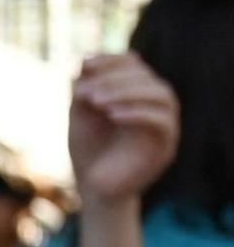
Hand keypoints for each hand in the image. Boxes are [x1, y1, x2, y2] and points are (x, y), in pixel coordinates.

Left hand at [71, 52, 180, 211]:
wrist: (95, 187)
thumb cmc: (88, 149)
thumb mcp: (81, 113)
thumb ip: (85, 87)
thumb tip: (86, 62)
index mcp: (137, 95)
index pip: (135, 64)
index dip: (112, 60)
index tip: (85, 64)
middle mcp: (155, 107)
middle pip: (148, 78)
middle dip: (115, 78)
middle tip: (86, 93)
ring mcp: (164, 126)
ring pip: (161, 94)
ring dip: (127, 92)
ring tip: (96, 102)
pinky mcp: (166, 146)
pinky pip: (162, 121)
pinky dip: (137, 113)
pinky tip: (111, 115)